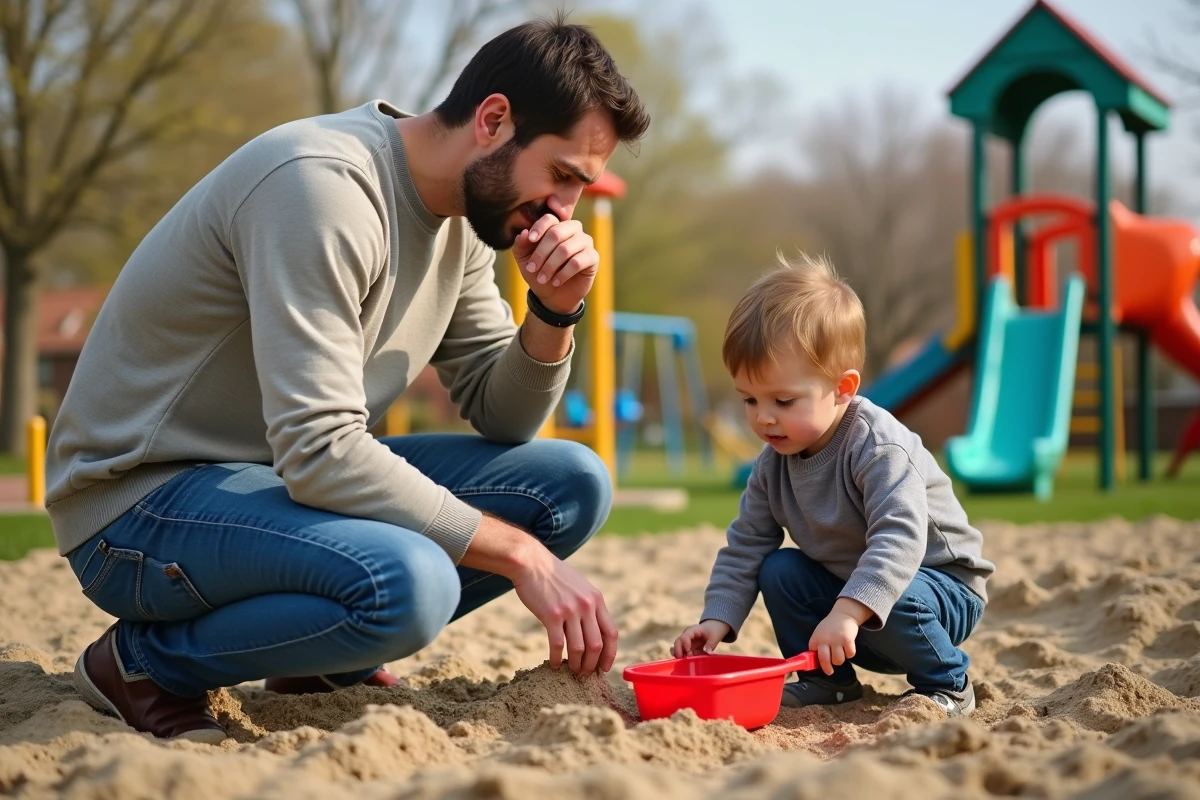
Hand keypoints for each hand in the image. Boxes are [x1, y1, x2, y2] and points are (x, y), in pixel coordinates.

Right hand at [509, 540, 617, 674]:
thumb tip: (595, 630)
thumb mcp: (580, 586)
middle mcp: (587, 605)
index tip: (604, 668)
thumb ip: (590, 605)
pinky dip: (556, 658)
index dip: (610, 654)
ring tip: (571, 671)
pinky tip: (553, 664)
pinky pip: (558, 645)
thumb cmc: (554, 577)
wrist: (531, 563)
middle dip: (592, 664)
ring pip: (579, 648)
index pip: (612, 633)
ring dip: (576, 664)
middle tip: (585, 674)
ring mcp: (570, 610)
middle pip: (597, 645)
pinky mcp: (551, 615)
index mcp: (597, 599)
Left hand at [512, 214, 597, 314]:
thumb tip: (523, 233)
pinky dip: (563, 273)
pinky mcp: (593, 257)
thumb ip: (521, 245)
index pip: (549, 219)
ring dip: (550, 266)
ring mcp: (585, 242)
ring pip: (565, 249)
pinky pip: (577, 262)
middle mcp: (573, 230)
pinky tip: (556, 282)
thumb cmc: (539, 272)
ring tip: (542, 278)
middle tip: (532, 268)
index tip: (530, 239)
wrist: (553, 296)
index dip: (539, 228)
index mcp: (556, 226)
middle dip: (541, 253)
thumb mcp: (524, 260)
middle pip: (556, 233)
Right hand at [673, 620, 731, 657]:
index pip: (684, 636)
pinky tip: (693, 662)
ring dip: (682, 656)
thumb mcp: (715, 636)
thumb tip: (708, 653)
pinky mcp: (689, 649)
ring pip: (678, 649)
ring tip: (689, 662)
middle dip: (678, 652)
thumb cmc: (714, 629)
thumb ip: (711, 644)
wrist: (714, 627)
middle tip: (683, 660)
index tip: (688, 652)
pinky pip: (685, 654)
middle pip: (678, 643)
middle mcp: (686, 636)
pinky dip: (687, 658)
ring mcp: (687, 642)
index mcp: (692, 630)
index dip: (685, 644)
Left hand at [809, 610, 859, 675]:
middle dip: (827, 668)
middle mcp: (825, 639)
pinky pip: (850, 654)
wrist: (843, 614)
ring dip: (840, 660)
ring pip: (838, 660)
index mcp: (816, 638)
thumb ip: (818, 645)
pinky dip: (850, 654)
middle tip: (830, 672)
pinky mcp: (847, 639)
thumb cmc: (830, 627)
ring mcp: (836, 640)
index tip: (820, 666)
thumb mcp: (819, 633)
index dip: (816, 662)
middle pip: (824, 660)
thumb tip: (816, 662)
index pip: (813, 654)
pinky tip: (848, 649)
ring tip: (840, 654)